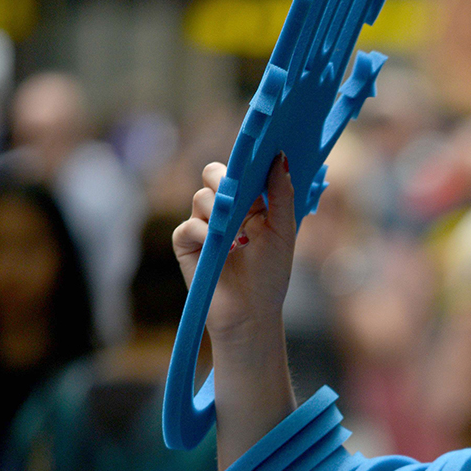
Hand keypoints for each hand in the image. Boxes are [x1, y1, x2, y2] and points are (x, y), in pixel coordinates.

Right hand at [172, 154, 297, 360]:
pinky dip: (205, 232)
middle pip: (212, 174)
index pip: (239, 171)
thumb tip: (280, 157)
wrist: (252, 312)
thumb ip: (282, 194)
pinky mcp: (186, 244)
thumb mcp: (283, 230)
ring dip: (220, 212)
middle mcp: (223, 210)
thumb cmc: (270, 274)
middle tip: (239, 197)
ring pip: (201, 197)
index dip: (245, 164)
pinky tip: (222, 248)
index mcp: (248, 204)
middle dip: (225, 180)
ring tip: (238, 238)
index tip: (256, 159)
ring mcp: (203, 225)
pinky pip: (189, 226)